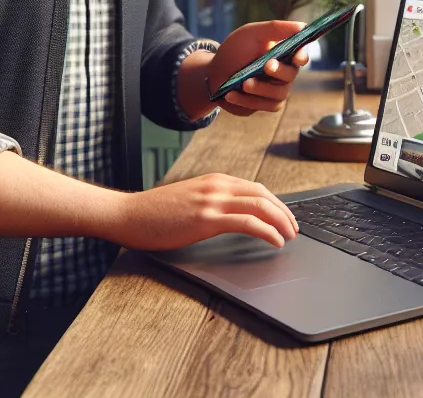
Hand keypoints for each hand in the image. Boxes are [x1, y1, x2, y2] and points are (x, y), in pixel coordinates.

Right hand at [110, 173, 298, 249]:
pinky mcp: (206, 218)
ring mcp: (212, 200)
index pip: (256, 188)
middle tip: (294, 228)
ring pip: (260, 205)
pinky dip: (267, 231)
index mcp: (214, 180)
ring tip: (290, 236)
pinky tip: (275, 241)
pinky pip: (247, 222)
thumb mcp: (189, 200)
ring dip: (281, 221)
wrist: (128, 214)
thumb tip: (231, 217)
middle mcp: (217, 186)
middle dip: (285, 212)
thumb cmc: (153, 213)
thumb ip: (211, 203)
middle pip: (264, 194)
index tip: (286, 218)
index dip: (276, 204)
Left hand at [178, 20, 309, 119]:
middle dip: (279, 71)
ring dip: (261, 88)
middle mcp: (283, 71)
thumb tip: (302, 25)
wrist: (214, 74)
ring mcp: (275, 90)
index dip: (303, 55)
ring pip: (279, 94)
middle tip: (266, 66)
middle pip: (291, 75)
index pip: (301, 53)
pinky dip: (247, 100)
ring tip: (243, 83)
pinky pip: (265, 106)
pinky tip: (231, 94)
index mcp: (283, 52)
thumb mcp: (251, 33)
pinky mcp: (265, 104)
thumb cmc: (235, 51)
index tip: (298, 57)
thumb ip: (275, 28)